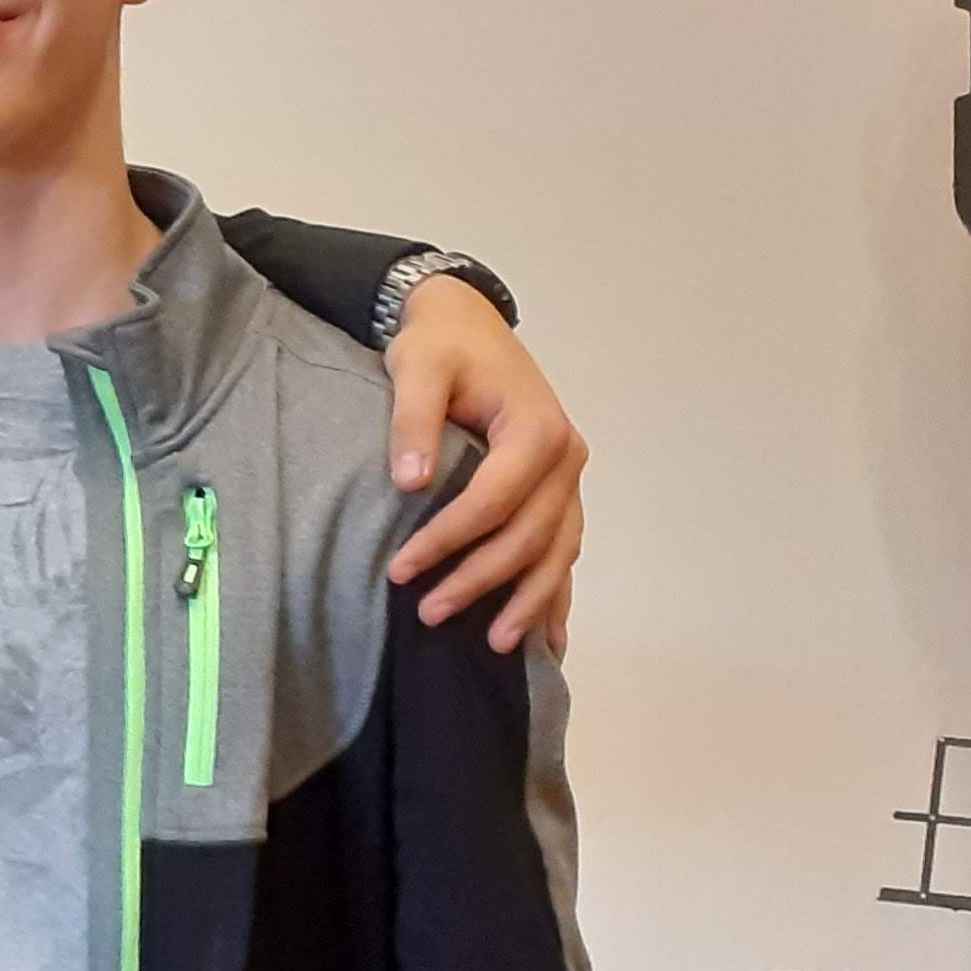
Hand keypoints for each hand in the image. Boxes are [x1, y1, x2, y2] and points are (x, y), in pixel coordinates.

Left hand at [379, 278, 583, 652]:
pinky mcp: (562, 492)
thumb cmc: (440, 346)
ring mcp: (570, 479)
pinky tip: (547, 638)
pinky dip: (556, 593)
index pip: (493, 501)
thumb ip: (413, 420)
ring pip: (557, 553)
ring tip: (493, 645)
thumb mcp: (418, 368)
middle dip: (481, 581)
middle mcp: (567, 458)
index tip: (400, 570)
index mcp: (537, 429)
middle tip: (428, 614)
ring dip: (528, 602)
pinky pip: (564, 550)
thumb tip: (410, 482)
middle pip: (528, 536)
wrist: (468, 325)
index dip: (448, 540)